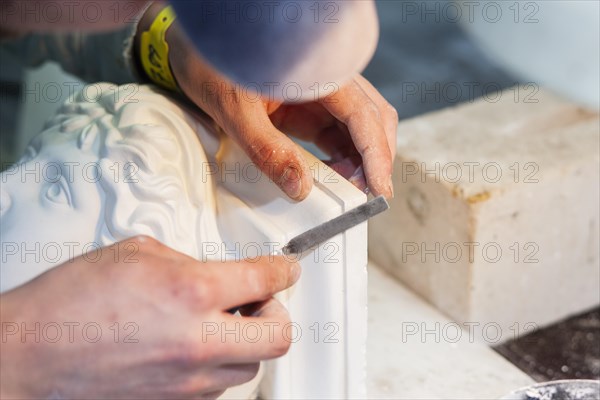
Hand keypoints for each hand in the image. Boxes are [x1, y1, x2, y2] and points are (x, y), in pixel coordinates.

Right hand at [0, 236, 299, 398]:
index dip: (283, 270)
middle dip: (278, 313)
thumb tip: (212, 272)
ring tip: (223, 324)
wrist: (29, 352)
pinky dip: (217, 365)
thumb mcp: (138, 254)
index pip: (264, 279)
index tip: (287, 269)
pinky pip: (216, 386)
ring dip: (246, 341)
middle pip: (278, 337)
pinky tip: (197, 347)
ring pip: (249, 367)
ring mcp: (188, 380)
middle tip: (261, 300)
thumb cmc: (70, 302)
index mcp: (192, 292)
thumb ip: (187, 261)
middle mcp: (198, 341)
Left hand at [137, 3, 397, 200]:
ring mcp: (321, 95)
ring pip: (360, 128)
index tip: (379, 187)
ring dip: (362, 160)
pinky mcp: (310, 108)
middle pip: (373, 119)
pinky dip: (344, 157)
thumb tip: (299, 188)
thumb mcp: (234, 109)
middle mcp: (328, 81)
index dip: (376, 154)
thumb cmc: (212, 63)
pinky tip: (335, 176)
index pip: (363, 115)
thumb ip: (266, 149)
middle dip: (376, 158)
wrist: (194, 48)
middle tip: (366, 195)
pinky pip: (338, 133)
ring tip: (349, 189)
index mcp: (317, 73)